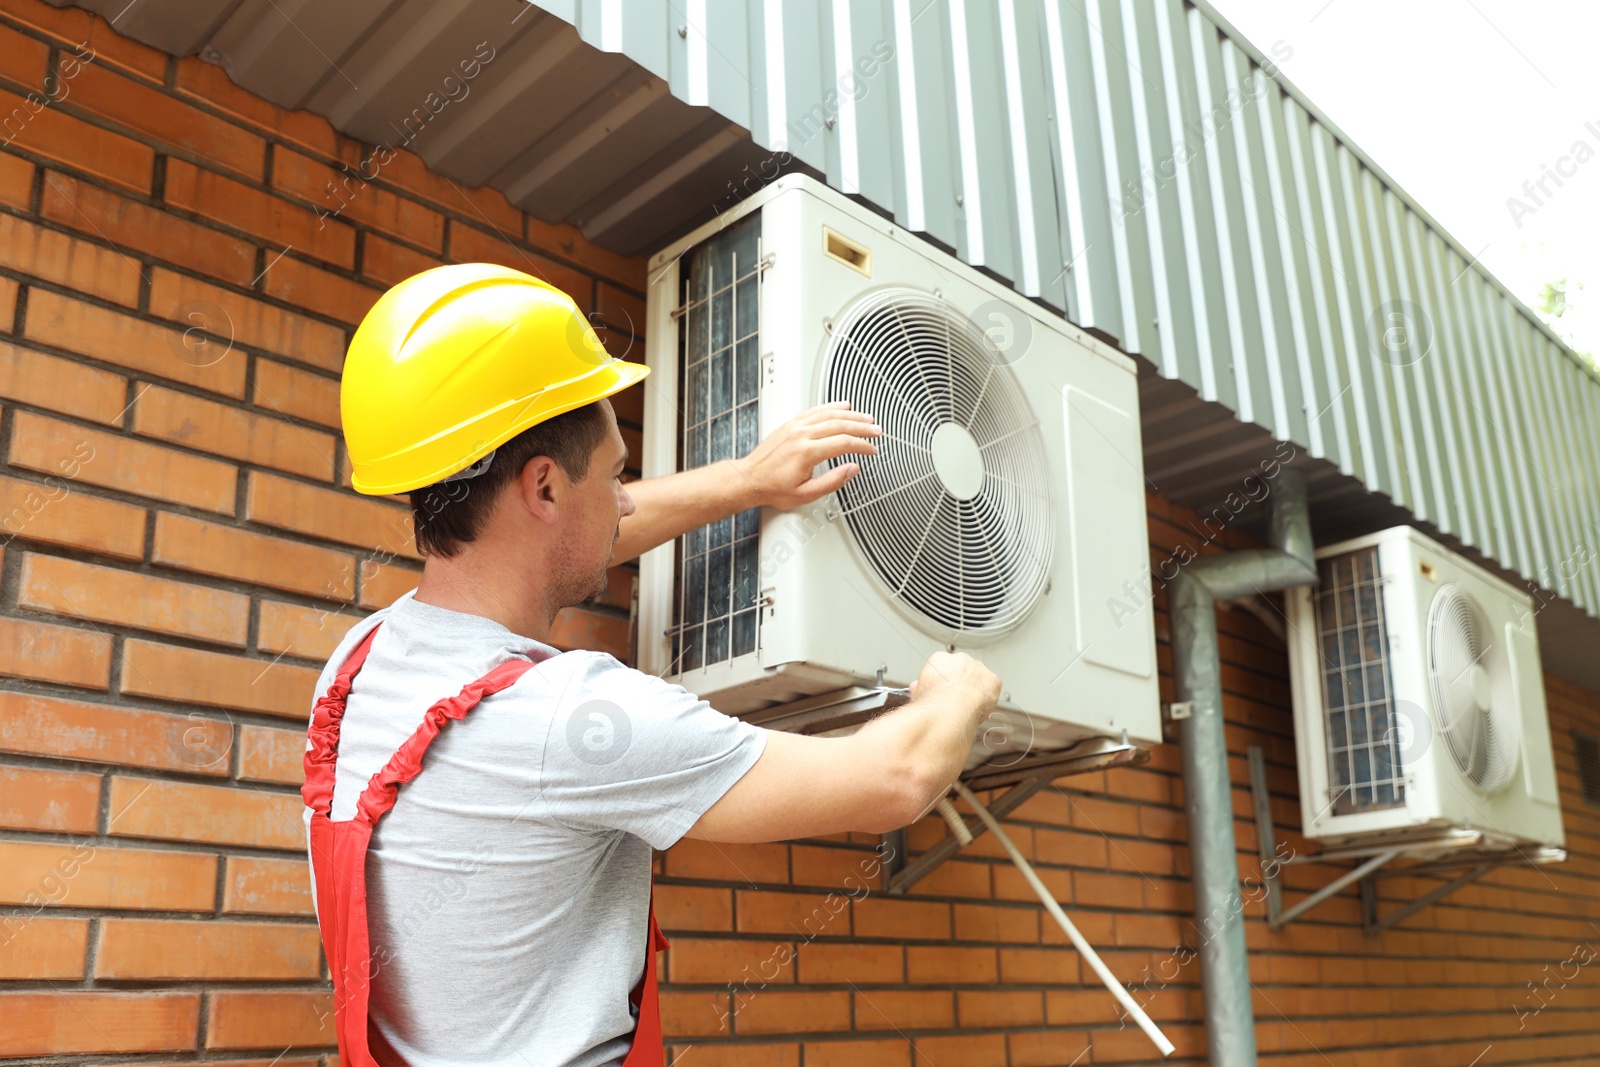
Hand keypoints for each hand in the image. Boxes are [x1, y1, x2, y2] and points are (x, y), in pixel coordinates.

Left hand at [730, 402, 881, 509]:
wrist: (749, 479)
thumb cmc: (773, 488)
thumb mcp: (806, 494)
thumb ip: (832, 481)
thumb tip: (852, 470)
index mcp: (806, 452)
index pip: (843, 443)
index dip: (862, 446)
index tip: (871, 450)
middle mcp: (801, 435)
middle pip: (839, 424)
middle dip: (862, 427)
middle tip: (876, 430)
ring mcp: (795, 427)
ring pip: (828, 414)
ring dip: (850, 415)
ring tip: (866, 417)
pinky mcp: (790, 424)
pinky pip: (814, 410)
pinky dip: (830, 407)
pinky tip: (841, 406)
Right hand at [908, 651, 1000, 716]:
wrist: (950, 710)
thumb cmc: (933, 702)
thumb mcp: (918, 692)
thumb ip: (921, 686)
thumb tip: (917, 688)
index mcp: (940, 659)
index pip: (942, 666)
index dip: (943, 680)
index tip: (942, 691)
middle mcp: (960, 659)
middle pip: (962, 669)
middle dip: (960, 683)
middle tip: (956, 699)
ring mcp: (978, 669)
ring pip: (979, 677)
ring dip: (975, 688)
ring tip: (967, 706)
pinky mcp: (993, 680)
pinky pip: (992, 688)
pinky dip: (989, 697)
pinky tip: (980, 707)